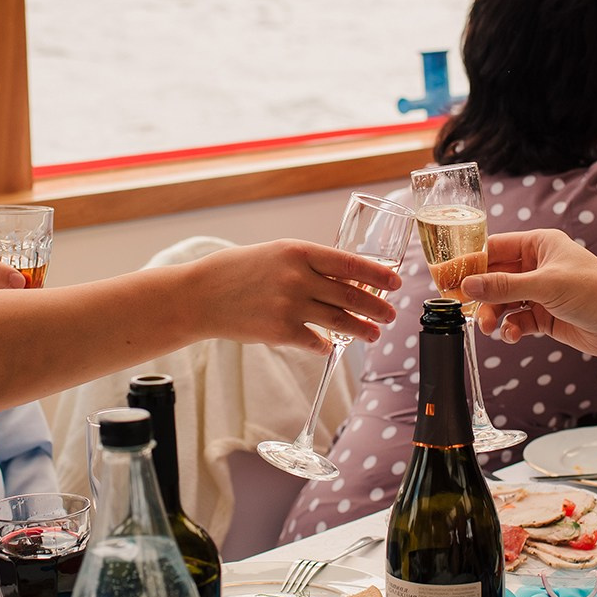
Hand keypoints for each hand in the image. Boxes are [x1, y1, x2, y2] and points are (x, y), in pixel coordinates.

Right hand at [184, 240, 398, 353]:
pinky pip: (315, 341)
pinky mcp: (279, 331)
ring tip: (373, 334)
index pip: (349, 263)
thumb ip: (307, 263)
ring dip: (361, 329)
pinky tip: (331, 345)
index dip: (377, 275)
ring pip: (339, 321)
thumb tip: (344, 276)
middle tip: (391, 314)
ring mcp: (289, 306)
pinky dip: (327, 344)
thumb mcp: (275, 254)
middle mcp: (297, 277)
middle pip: (350, 295)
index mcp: (298, 251)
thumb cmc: (238, 271)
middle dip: (376, 307)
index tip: (395, 282)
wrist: (200, 295)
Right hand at [461, 230, 596, 358]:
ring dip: (494, 315)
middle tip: (464, 310)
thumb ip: (504, 286)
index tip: (448, 278)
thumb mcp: (546, 286)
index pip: (494, 249)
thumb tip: (468, 285)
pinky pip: (517, 320)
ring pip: (503, 301)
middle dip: (481, 295)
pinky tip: (512, 336)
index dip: (470, 263)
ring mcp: (541, 292)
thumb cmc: (596, 293)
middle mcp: (538, 266)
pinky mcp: (545, 316)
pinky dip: (511, 328)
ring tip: (490, 328)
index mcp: (539, 245)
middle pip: (495, 277)